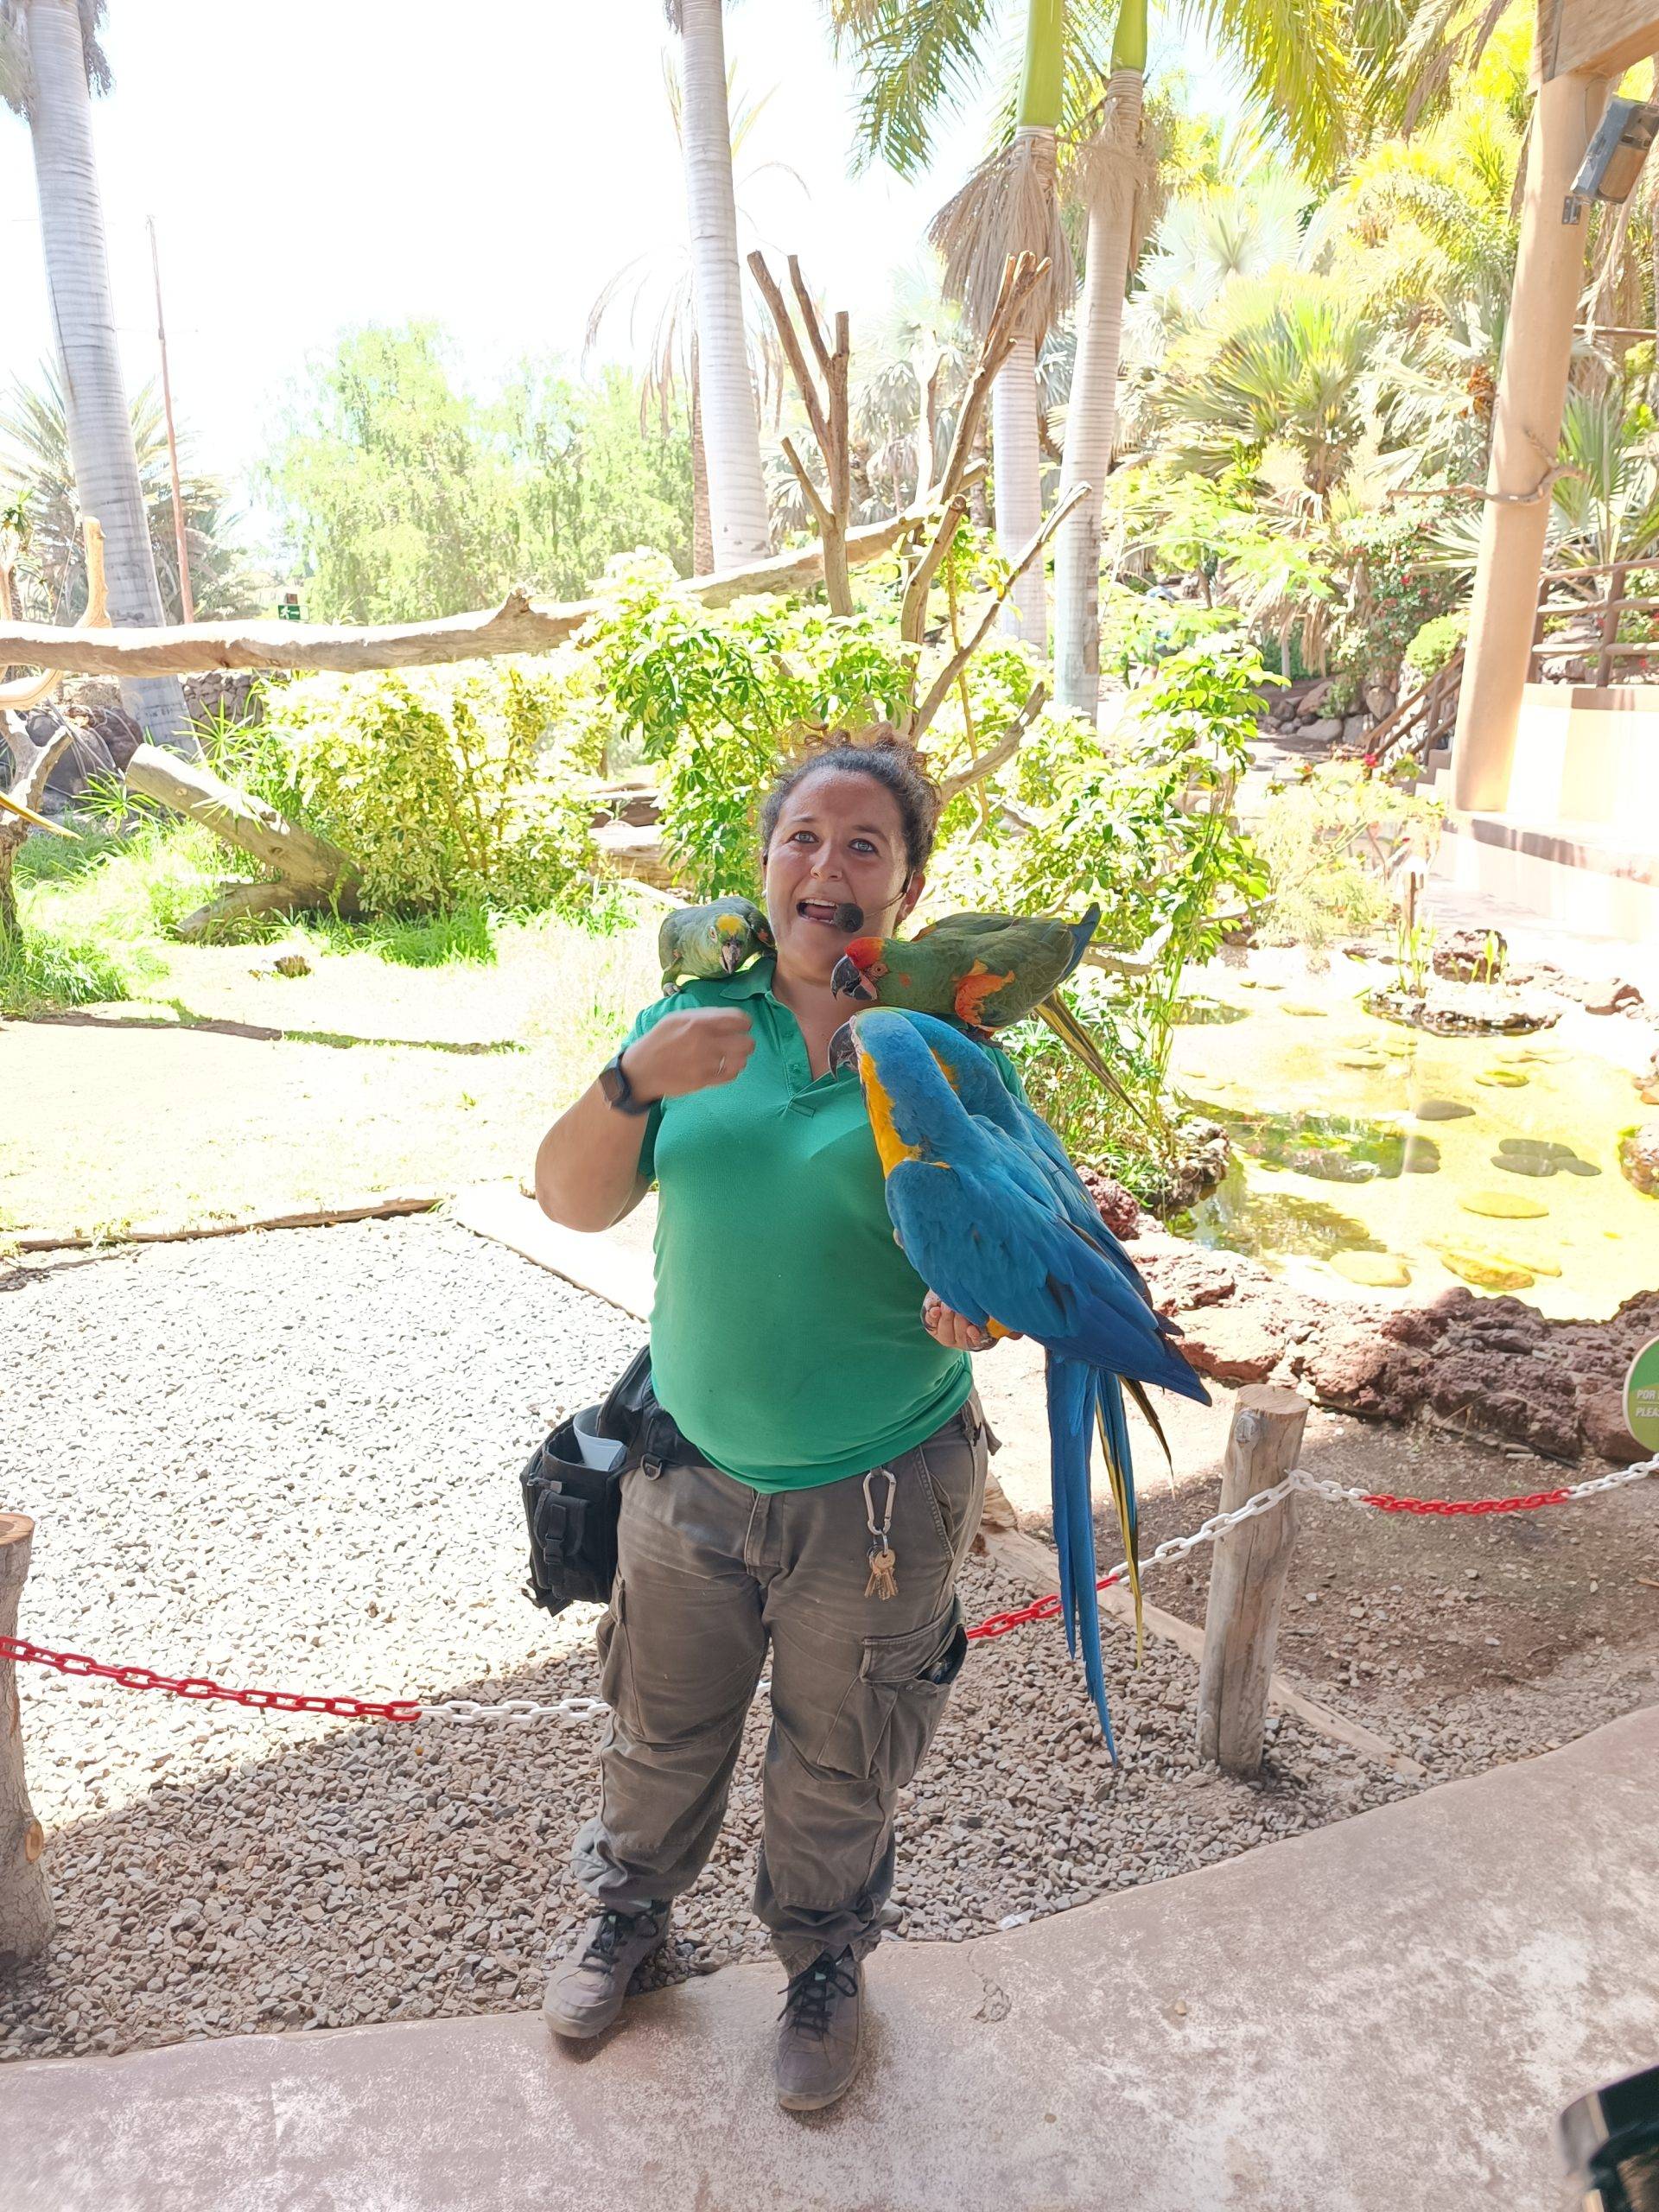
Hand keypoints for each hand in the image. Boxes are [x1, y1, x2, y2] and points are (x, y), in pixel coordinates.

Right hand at [623, 1007, 754, 1101]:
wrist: (641, 1070)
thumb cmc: (659, 1040)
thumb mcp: (677, 1018)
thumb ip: (704, 1016)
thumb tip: (727, 1018)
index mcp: (700, 1022)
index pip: (740, 1019)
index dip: (744, 1023)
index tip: (740, 1026)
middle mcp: (706, 1042)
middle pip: (747, 1042)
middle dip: (745, 1041)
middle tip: (736, 1043)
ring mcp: (707, 1063)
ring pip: (742, 1060)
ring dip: (739, 1057)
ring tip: (729, 1056)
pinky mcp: (705, 1080)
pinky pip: (732, 1075)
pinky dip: (731, 1070)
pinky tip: (722, 1067)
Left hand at [921, 1292, 1021, 1351]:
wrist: (956, 1286)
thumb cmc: (978, 1299)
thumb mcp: (993, 1309)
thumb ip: (1005, 1321)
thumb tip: (1018, 1336)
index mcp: (976, 1338)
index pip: (976, 1342)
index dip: (974, 1337)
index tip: (974, 1328)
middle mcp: (960, 1339)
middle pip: (959, 1336)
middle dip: (960, 1323)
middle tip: (961, 1308)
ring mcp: (945, 1333)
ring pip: (944, 1332)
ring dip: (946, 1320)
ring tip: (948, 1305)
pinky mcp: (932, 1323)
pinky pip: (930, 1324)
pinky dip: (932, 1317)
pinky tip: (935, 1309)